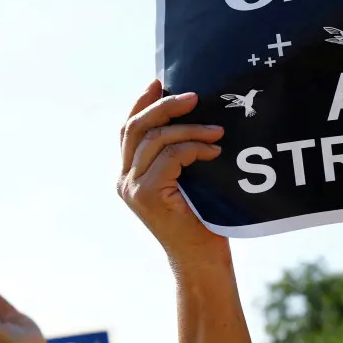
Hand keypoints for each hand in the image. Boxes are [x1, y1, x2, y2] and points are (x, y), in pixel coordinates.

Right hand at [117, 79, 228, 268]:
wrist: (201, 260)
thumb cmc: (202, 221)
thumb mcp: (187, 180)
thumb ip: (179, 155)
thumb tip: (194, 114)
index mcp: (130, 175)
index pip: (128, 129)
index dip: (141, 103)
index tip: (159, 82)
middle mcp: (124, 180)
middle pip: (136, 127)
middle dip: (165, 105)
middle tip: (195, 96)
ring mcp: (132, 187)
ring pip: (156, 138)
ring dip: (190, 128)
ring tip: (217, 130)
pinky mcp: (146, 194)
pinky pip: (171, 155)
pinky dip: (195, 148)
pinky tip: (214, 151)